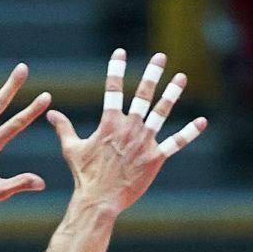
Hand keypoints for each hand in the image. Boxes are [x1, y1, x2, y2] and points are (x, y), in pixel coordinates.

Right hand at [47, 49, 207, 213]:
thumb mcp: (72, 149)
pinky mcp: (156, 157)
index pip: (112, 90)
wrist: (99, 199)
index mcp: (109, 123)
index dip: (115, 69)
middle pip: (142, 95)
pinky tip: (202, 121)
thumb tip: (50, 112)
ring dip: (172, 94)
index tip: (120, 51)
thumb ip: (64, 128)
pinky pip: (176, 143)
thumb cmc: (85, 176)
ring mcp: (144, 142)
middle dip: (152, 74)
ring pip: (161, 112)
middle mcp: (128, 128)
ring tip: (181, 77)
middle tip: (161, 57)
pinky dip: (190, 132)